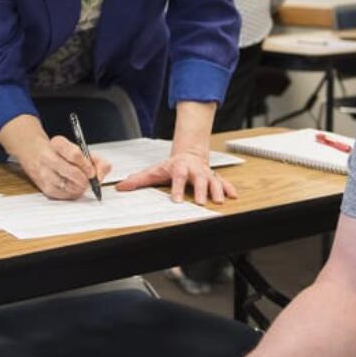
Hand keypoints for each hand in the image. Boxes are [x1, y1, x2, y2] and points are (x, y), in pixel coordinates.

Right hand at [18, 135, 110, 199]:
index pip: (74, 154)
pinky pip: (60, 194)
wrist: (36, 154)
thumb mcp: (81, 151)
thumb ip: (98, 161)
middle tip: (89, 182)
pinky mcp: (43, 186)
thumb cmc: (63, 154)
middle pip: (71, 171)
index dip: (86, 166)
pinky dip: (71, 194)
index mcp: (57, 143)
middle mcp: (47, 156)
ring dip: (78, 188)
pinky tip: (74, 189)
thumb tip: (100, 175)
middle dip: (84, 180)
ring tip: (81, 185)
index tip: (92, 172)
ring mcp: (43, 172)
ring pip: (65, 185)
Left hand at [117, 149, 236, 204]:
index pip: (178, 178)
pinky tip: (233, 196)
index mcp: (180, 168)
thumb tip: (121, 187)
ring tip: (219, 201)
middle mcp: (195, 170)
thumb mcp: (154, 171)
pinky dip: (229, 188)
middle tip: (201, 202)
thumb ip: (138, 180)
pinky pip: (223, 182)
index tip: (177, 200)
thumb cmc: (171, 166)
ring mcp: (206, 173)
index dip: (177, 188)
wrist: (189, 154)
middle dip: (201, 190)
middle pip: (199, 179)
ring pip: (213, 181)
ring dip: (217, 190)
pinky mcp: (214, 177)